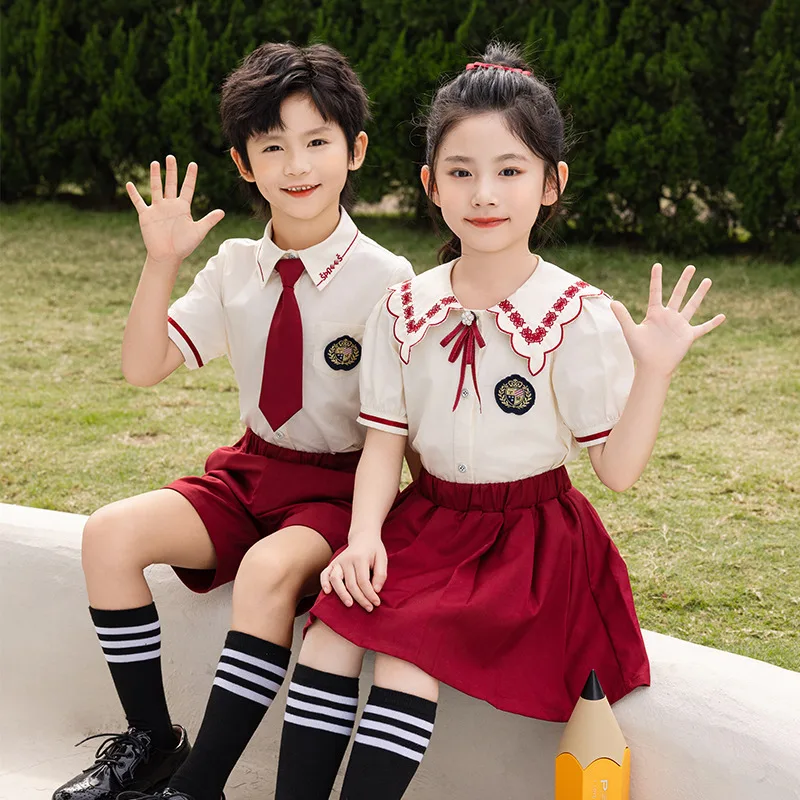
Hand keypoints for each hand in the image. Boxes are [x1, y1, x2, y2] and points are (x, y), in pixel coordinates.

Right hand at [126, 156, 224, 265]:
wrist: (168, 256)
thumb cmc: (184, 246)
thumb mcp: (198, 231)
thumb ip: (209, 220)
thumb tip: (222, 212)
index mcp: (183, 207)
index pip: (188, 188)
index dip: (191, 176)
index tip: (193, 163)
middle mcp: (170, 205)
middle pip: (171, 184)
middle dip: (171, 171)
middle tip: (171, 157)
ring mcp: (158, 209)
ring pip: (156, 188)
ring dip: (155, 176)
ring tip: (155, 163)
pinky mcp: (146, 215)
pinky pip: (139, 202)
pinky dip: (134, 193)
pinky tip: (129, 183)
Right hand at [320, 535, 387, 611]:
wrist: (363, 537)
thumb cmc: (374, 550)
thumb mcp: (382, 559)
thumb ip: (381, 574)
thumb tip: (376, 590)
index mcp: (360, 558)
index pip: (363, 581)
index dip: (370, 594)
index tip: (376, 603)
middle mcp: (347, 559)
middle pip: (351, 584)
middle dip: (360, 599)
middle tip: (369, 608)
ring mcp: (338, 561)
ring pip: (336, 580)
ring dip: (342, 594)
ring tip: (349, 605)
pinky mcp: (333, 563)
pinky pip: (325, 574)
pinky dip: (324, 583)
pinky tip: (327, 592)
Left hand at [611, 263, 725, 376]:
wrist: (652, 366)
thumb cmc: (640, 350)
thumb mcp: (630, 331)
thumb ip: (623, 316)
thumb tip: (612, 302)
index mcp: (655, 313)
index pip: (656, 292)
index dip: (656, 279)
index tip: (657, 265)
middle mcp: (668, 316)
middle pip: (678, 294)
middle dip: (684, 281)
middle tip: (691, 267)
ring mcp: (680, 325)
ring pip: (692, 305)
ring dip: (700, 293)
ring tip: (707, 280)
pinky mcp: (688, 335)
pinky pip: (703, 328)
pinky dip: (712, 323)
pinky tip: (722, 316)